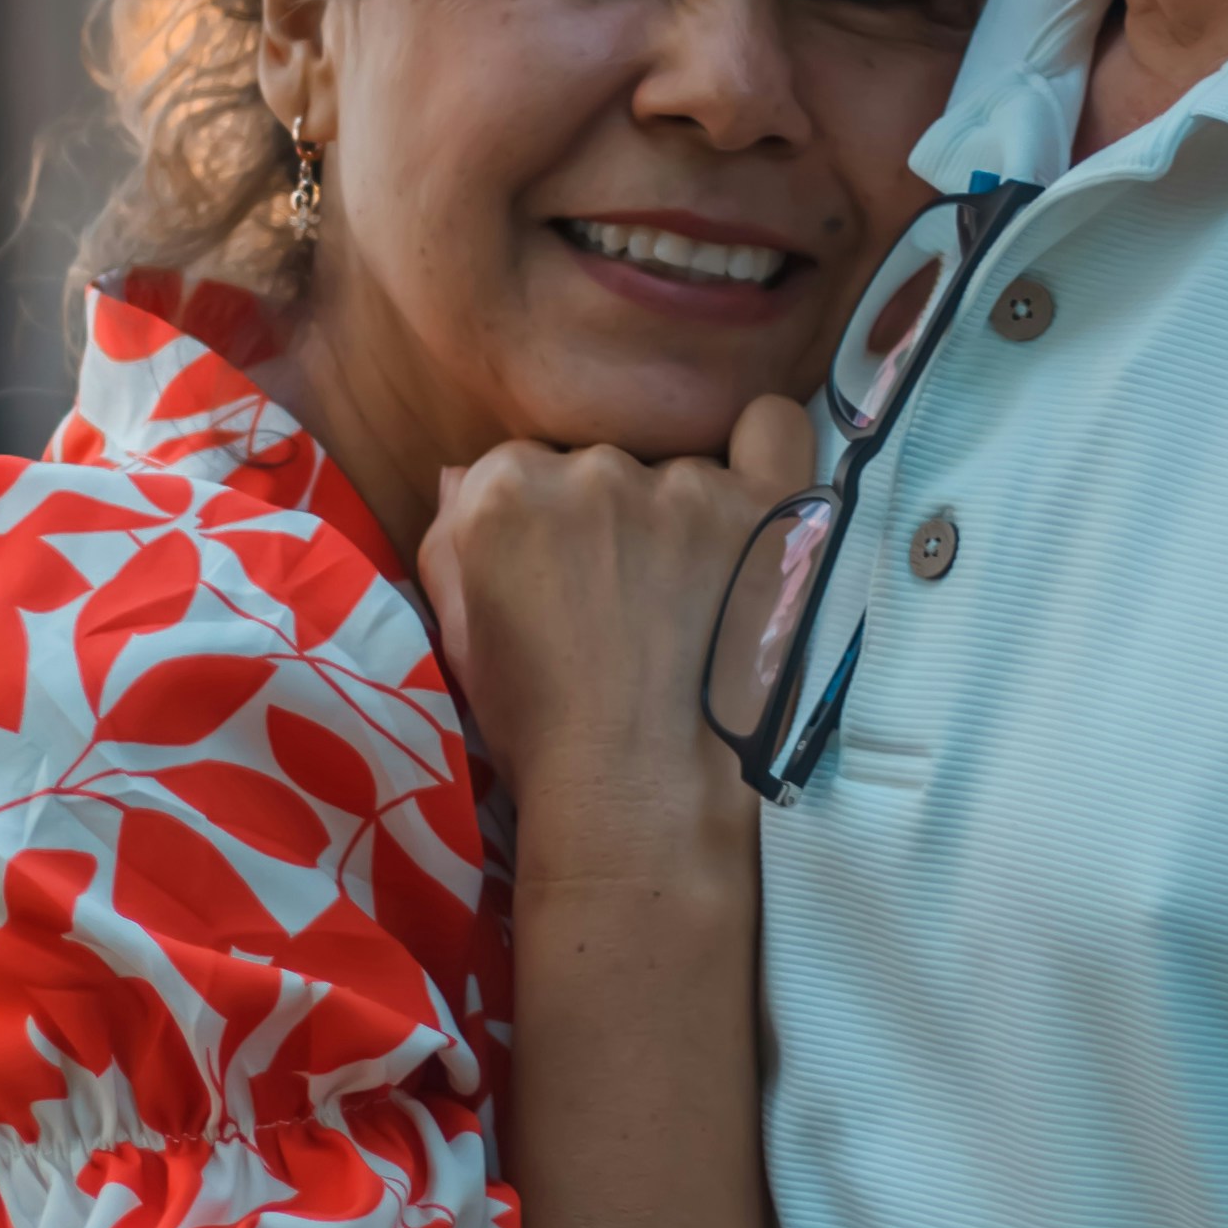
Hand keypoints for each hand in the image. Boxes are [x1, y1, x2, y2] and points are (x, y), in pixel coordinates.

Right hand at [413, 397, 811, 863]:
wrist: (645, 798)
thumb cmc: (544, 733)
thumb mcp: (463, 643)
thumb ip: (451, 545)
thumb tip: (462, 477)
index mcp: (506, 494)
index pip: (519, 468)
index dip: (540, 529)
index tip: (559, 583)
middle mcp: (596, 473)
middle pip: (600, 464)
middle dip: (606, 521)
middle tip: (624, 601)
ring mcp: (691, 490)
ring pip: (680, 467)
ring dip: (680, 516)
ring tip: (689, 600)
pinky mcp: (773, 513)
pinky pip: (776, 428)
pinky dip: (765, 455)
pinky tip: (757, 509)